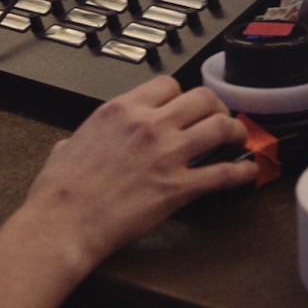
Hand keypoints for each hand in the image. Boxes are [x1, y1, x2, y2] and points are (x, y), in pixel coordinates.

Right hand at [11, 76, 255, 275]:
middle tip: (219, 119)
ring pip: (219, 126)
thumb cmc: (59, 192)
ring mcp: (166, 154)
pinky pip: (223, 173)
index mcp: (121, 110)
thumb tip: (74, 145)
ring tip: (238, 139)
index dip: (182, 94)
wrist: (62, 223)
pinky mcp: (178, 188)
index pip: (168, 84)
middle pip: (201, 98)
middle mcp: (148, 125)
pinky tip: (248, 172)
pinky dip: (241, 172)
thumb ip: (82, 138)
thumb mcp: (66, 146)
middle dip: (215, 107)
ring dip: (234, 131)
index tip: (186, 106)